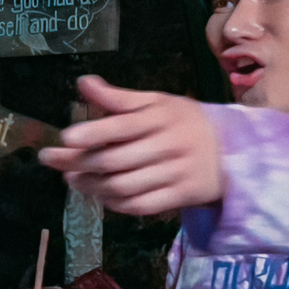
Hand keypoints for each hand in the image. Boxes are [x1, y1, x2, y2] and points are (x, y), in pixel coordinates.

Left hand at [37, 75, 222, 215]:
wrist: (235, 150)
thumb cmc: (184, 122)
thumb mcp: (157, 102)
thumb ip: (118, 98)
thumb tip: (83, 83)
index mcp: (162, 116)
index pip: (121, 125)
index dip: (92, 132)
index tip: (65, 137)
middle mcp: (169, 144)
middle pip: (115, 159)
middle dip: (78, 162)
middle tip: (53, 159)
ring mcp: (177, 172)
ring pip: (124, 186)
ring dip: (91, 185)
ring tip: (71, 179)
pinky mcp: (182, 196)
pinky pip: (141, 205)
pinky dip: (115, 203)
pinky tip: (100, 195)